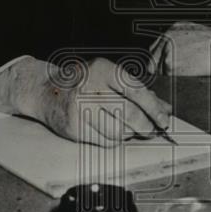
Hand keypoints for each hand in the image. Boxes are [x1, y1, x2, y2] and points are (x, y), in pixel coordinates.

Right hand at [23, 57, 171, 145]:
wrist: (46, 90)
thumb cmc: (84, 82)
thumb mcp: (109, 76)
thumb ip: (136, 90)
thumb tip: (163, 108)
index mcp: (103, 69)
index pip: (136, 90)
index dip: (153, 107)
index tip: (163, 119)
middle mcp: (91, 88)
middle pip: (130, 114)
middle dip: (146, 126)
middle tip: (151, 129)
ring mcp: (80, 109)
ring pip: (119, 131)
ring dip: (129, 134)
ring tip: (128, 128)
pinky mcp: (74, 128)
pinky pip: (105, 142)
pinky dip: (114, 140)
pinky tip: (111, 131)